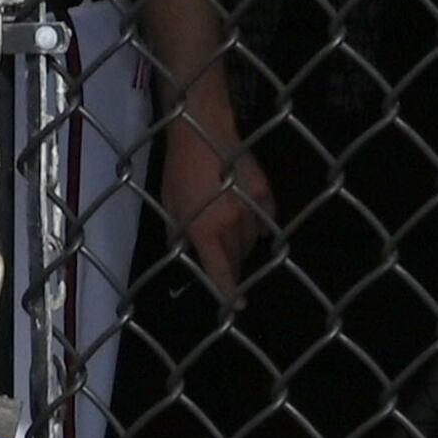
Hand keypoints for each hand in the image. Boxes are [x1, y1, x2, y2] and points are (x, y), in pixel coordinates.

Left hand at [160, 120, 276, 305]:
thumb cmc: (177, 169)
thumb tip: (193, 255)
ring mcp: (254, 208)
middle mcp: (232, 223)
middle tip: (223, 261)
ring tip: (227, 230)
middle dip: (230, 264)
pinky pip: (265, 220)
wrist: (203, 131)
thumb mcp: (169, 206)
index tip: (235, 306)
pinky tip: (244, 213)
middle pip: (237, 258)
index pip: (220, 270)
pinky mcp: (267, 193)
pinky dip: (257, 223)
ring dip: (241, 244)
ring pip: (252, 242)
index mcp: (204, 229)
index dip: (227, 291)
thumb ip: (181, 234)